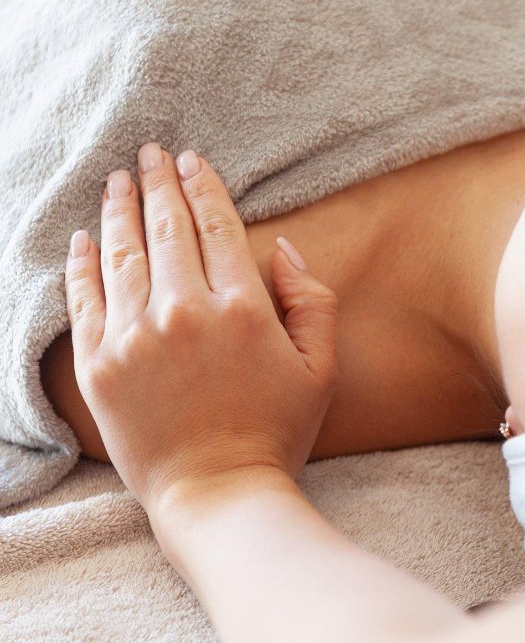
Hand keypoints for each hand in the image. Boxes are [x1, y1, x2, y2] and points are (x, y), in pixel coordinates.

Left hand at [64, 144, 337, 514]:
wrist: (218, 491)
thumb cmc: (277, 430)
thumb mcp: (321, 366)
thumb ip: (311, 300)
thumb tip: (281, 249)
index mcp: (243, 308)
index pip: (218, 227)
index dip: (204, 187)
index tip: (192, 161)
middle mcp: (185, 313)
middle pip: (168, 229)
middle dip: (158, 184)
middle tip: (150, 153)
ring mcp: (135, 338)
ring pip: (123, 253)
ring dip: (119, 210)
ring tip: (117, 181)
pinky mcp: (99, 365)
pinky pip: (85, 299)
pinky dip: (83, 262)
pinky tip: (84, 237)